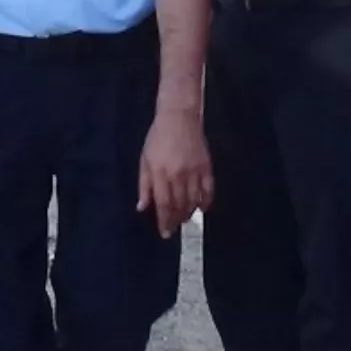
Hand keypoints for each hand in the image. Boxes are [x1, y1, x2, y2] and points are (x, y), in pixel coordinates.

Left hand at [136, 108, 213, 237]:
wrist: (179, 117)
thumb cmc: (158, 138)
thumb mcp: (145, 160)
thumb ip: (144, 185)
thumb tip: (142, 208)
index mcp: (160, 174)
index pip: (163, 204)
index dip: (164, 221)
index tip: (165, 233)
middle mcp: (178, 175)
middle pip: (179, 206)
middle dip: (176, 220)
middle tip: (174, 227)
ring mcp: (194, 171)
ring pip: (193, 201)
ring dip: (189, 213)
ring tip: (184, 219)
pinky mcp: (206, 167)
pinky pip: (208, 190)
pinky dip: (206, 202)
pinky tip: (202, 208)